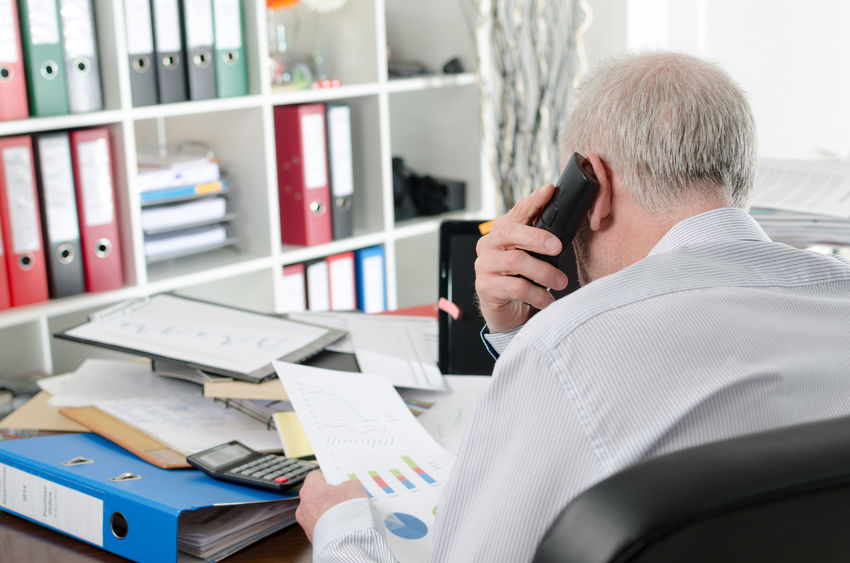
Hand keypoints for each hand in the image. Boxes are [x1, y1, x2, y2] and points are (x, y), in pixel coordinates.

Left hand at [295, 469, 367, 541]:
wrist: (347, 542)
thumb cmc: (346, 513)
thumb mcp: (353, 487)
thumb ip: (347, 484)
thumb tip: (347, 488)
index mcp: (309, 490)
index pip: (315, 476)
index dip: (328, 475)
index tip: (336, 477)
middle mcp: (303, 507)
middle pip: (316, 496)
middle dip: (330, 495)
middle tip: (345, 495)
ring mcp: (307, 525)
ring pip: (319, 512)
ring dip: (331, 511)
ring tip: (347, 512)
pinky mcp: (314, 538)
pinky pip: (323, 526)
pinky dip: (332, 524)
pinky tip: (345, 524)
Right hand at [475, 184, 568, 332]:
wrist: (506, 311)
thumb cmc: (522, 279)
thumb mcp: (532, 256)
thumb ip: (541, 241)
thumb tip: (567, 224)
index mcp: (501, 232)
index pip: (517, 212)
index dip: (533, 201)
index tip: (550, 190)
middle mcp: (489, 245)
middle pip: (510, 233)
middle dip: (537, 237)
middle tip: (558, 247)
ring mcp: (484, 266)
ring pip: (515, 261)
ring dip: (543, 272)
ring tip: (561, 282)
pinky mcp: (485, 287)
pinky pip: (515, 287)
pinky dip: (536, 294)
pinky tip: (548, 300)